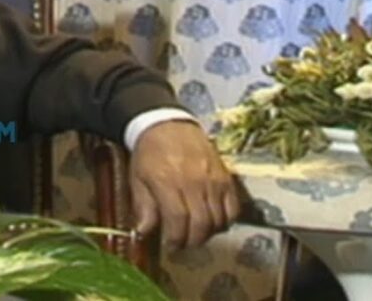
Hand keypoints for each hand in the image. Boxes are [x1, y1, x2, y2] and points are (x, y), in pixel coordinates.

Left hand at [129, 120, 239, 250]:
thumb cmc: (149, 154)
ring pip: (218, 220)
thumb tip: (144, 233)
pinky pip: (233, 208)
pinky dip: (225, 221)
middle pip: (201, 224)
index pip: (178, 220)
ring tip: (195, 233)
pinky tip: (213, 222)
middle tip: (183, 243)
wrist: (168, 124)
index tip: (171, 246)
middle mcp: (193, 181)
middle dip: (192, 241)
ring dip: (207, 234)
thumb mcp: (137, 178)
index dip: (176, 239)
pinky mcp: (226, 177)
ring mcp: (213, 179)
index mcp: (167, 182)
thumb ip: (143, 207)